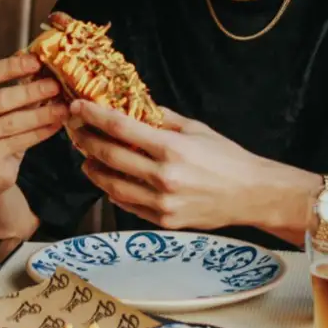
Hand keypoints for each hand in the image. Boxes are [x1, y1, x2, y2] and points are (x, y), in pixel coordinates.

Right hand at [0, 53, 69, 192]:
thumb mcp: (0, 103)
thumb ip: (14, 82)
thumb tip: (38, 57)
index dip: (13, 66)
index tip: (37, 61)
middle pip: (0, 99)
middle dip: (31, 91)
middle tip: (56, 85)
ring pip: (12, 122)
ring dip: (41, 114)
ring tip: (62, 107)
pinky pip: (17, 142)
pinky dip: (40, 133)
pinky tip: (55, 125)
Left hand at [70, 101, 315, 230]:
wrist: (252, 195)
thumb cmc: (227, 158)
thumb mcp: (196, 129)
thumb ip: (162, 119)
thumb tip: (133, 107)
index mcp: (171, 148)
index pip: (120, 128)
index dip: (93, 115)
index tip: (77, 107)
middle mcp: (163, 177)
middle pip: (109, 155)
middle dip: (85, 140)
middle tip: (75, 131)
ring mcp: (161, 203)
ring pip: (111, 185)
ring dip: (93, 168)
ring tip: (86, 157)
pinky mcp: (163, 221)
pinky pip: (127, 204)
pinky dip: (112, 191)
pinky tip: (108, 179)